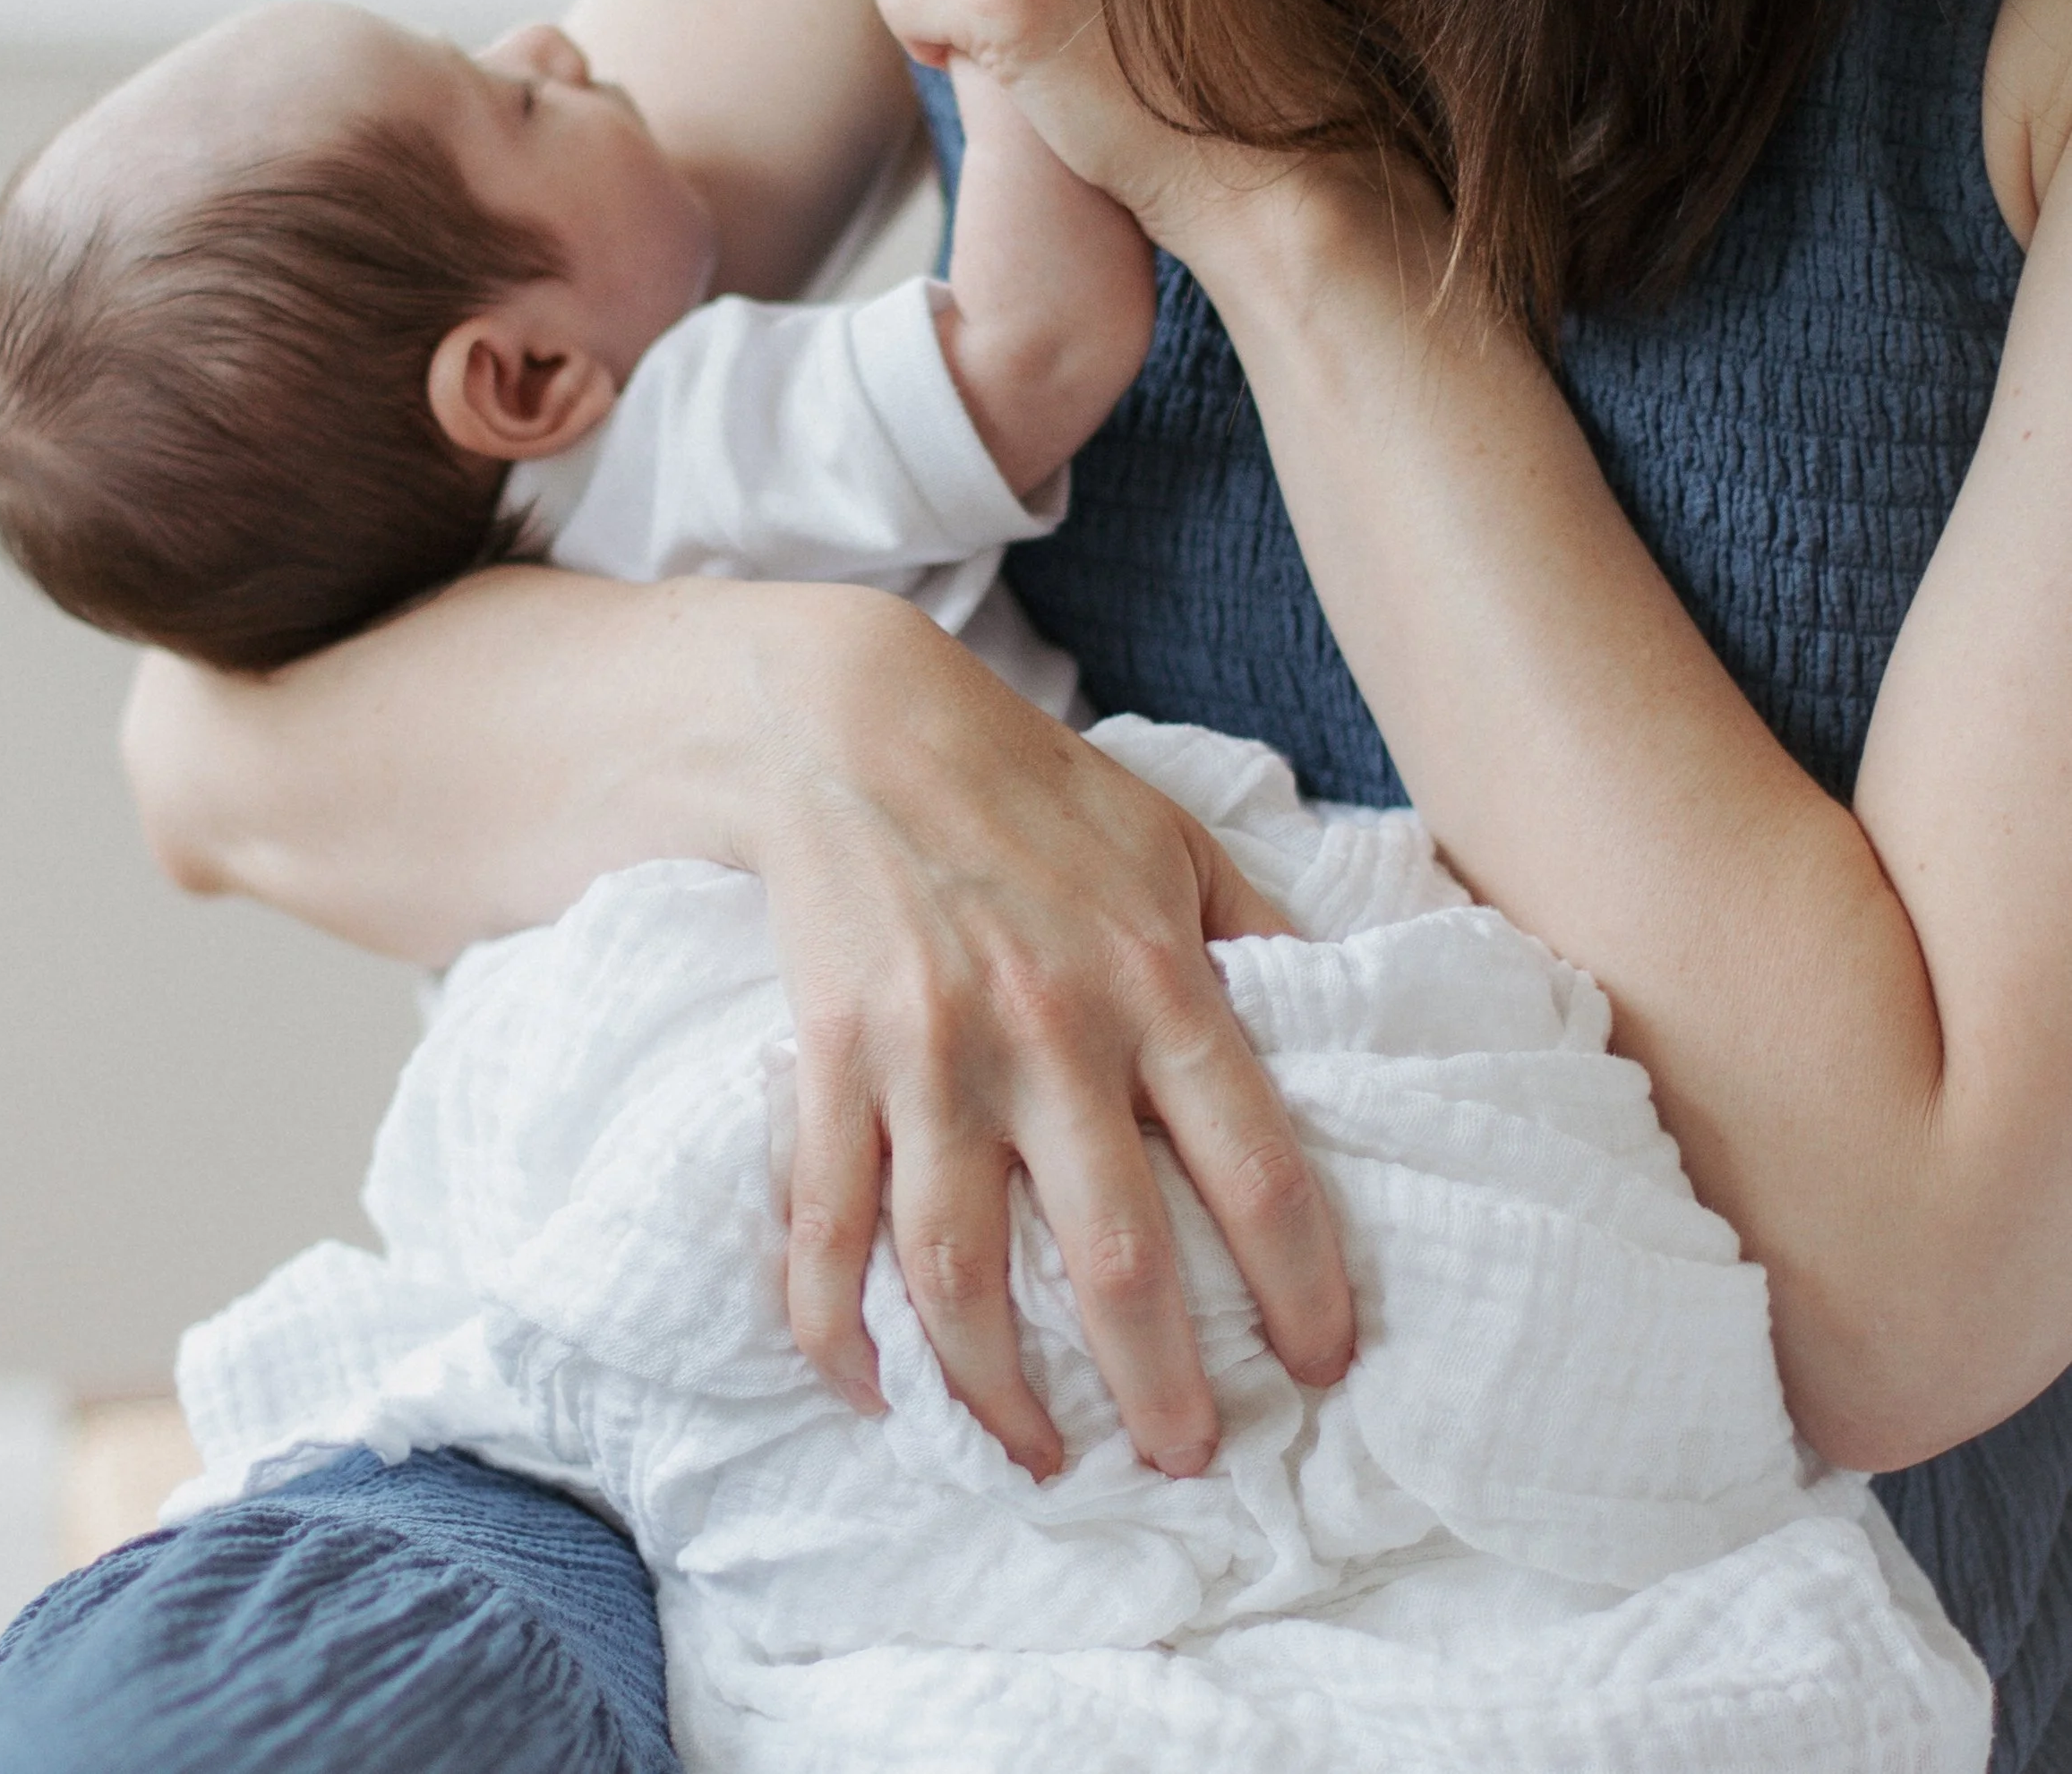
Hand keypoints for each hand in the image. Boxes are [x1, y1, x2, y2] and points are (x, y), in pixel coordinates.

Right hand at [754, 595, 1355, 1480]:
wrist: (861, 723)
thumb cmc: (1037, 790)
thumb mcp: (1179, 843)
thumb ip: (1263, 937)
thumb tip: (1357, 1013)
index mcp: (1157, 979)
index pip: (1256, 1168)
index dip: (1302, 1286)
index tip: (1323, 1366)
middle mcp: (1050, 1031)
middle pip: (1118, 1256)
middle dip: (1160, 1387)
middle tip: (1187, 1460)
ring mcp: (930, 1055)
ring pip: (959, 1272)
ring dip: (1000, 1390)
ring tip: (1042, 1455)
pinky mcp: (830, 1060)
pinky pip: (825, 1224)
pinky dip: (834, 1327)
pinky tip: (874, 1391)